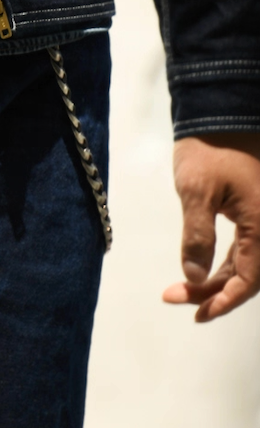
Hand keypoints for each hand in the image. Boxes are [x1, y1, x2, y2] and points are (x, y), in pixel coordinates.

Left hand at [162, 132, 259, 321]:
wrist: (219, 114)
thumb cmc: (207, 149)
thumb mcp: (196, 191)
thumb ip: (197, 236)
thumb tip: (194, 278)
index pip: (250, 279)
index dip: (225, 300)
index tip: (197, 313)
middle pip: (249, 275)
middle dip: (214, 293)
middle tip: (175, 298)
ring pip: (246, 263)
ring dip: (217, 280)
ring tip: (181, 291)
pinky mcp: (254, 212)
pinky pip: (246, 248)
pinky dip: (224, 263)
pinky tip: (201, 272)